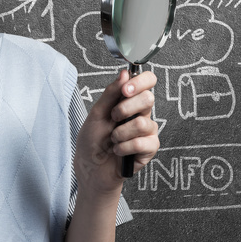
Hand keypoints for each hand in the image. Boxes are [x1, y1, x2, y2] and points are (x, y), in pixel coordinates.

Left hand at [74, 69, 159, 194]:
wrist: (90, 168)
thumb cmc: (92, 140)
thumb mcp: (97, 113)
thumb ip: (111, 93)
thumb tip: (125, 73)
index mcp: (130, 101)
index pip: (147, 82)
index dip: (140, 82)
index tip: (125, 90)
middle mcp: (141, 113)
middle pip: (148, 99)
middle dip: (125, 109)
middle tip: (113, 118)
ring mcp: (147, 131)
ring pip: (143, 123)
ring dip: (121, 133)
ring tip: (113, 139)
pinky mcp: (149, 148)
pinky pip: (142, 142)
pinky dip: (124, 147)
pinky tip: (119, 151)